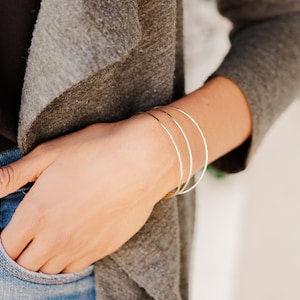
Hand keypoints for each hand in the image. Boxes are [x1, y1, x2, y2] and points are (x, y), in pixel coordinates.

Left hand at [0, 115, 176, 273]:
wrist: (142, 161)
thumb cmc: (97, 151)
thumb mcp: (50, 153)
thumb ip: (13, 174)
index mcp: (37, 213)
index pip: (5, 245)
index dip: (4, 241)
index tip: (11, 231)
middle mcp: (56, 238)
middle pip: (24, 264)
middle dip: (19, 254)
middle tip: (26, 238)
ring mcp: (81, 246)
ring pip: (49, 270)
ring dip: (41, 261)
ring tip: (46, 243)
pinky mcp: (102, 248)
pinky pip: (74, 268)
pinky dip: (64, 263)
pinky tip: (68, 246)